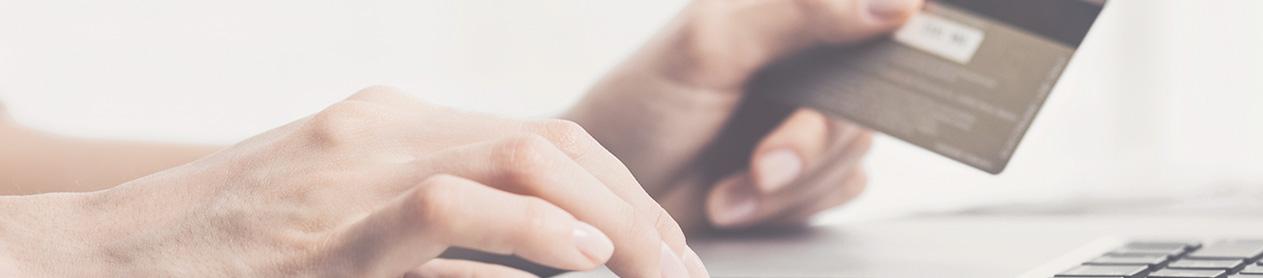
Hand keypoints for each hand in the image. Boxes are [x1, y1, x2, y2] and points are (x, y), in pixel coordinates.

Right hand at [0, 87, 704, 276]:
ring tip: (660, 275)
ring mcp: (357, 165)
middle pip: (555, 143)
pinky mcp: (331, 221)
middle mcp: (387, 128)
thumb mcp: (338, 225)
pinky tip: (587, 263)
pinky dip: (534, 232)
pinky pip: (455, 206)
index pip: (543, 138)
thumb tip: (539, 258)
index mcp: (395, 124)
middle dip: (638, 207)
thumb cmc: (224, 258)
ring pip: (525, 160)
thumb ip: (429, 225)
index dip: (621, 192)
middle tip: (686, 273)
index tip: (661, 250)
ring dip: (613, 221)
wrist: (101, 261)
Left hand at [565, 0, 921, 230]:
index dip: (887, 36)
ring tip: (731, 185)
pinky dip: (790, 205)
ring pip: (854, 149)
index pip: (871, 10)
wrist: (608, 197)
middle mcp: (806, 57)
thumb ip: (802, 12)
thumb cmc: (641, 107)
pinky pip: (841, 188)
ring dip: (790, 184)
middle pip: (868, 95)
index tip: (849, 84)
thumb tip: (897, 2)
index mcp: (789, 11)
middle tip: (763, 164)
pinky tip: (740, 198)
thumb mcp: (713, 45)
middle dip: (812, 143)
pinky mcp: (809, 167)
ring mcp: (808, 114)